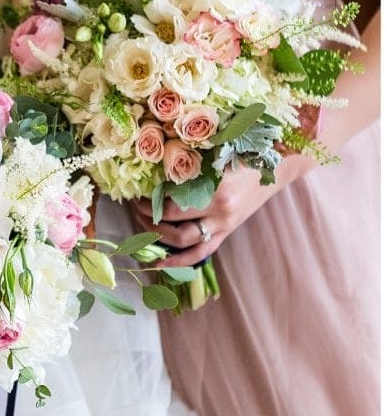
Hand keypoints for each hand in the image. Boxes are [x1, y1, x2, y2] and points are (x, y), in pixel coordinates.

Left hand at [129, 155, 314, 266]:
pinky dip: (179, 261)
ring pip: (185, 243)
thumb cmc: (245, 154)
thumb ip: (192, 161)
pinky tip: (159, 264)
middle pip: (174, 227)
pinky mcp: (227, 232)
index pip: (172, 205)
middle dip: (149, 221)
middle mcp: (220, 212)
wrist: (279, 166)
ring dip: (159, 238)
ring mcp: (224, 225)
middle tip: (135, 209)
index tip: (136, 195)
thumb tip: (155, 163)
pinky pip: (202, 253)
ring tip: (142, 227)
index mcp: (216, 191)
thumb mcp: (219, 152)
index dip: (149, 204)